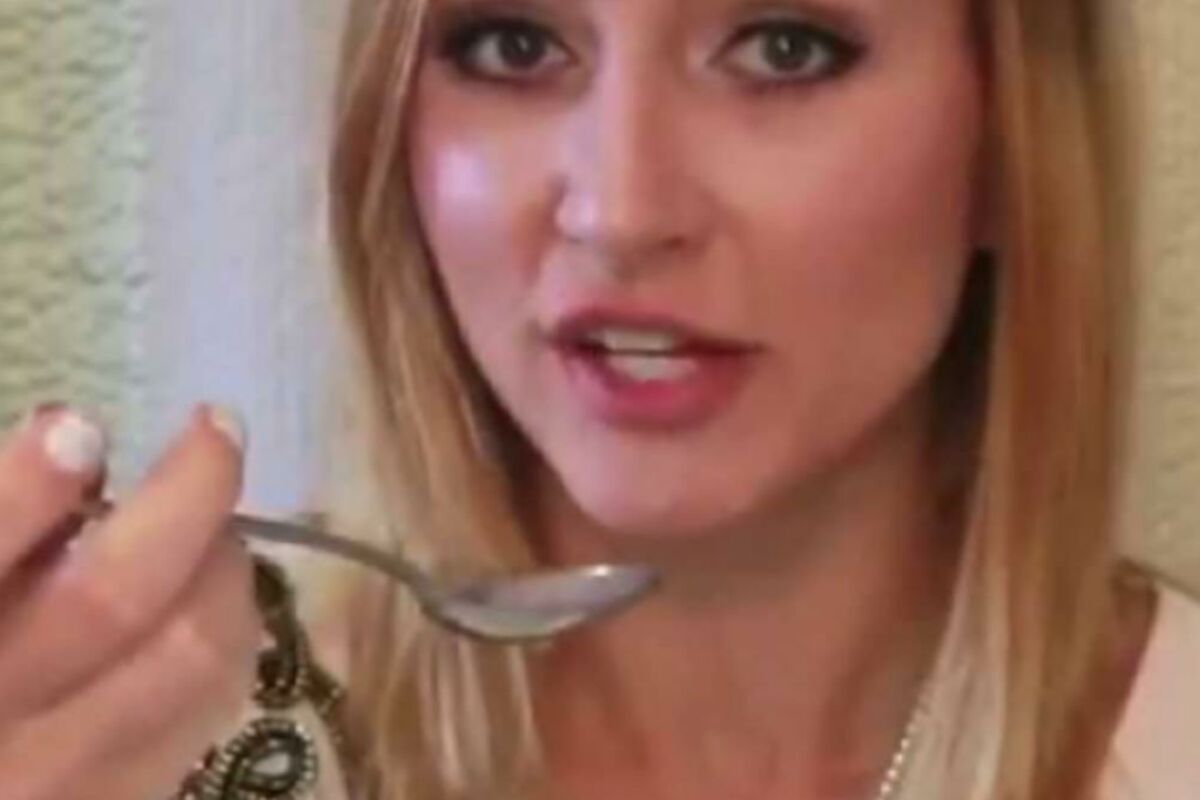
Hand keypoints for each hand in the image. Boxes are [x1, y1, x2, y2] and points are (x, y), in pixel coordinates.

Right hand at [0, 405, 259, 799]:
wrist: (0, 776)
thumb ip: (4, 536)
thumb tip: (71, 448)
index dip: (24, 493)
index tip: (78, 429)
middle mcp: (1, 731)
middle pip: (112, 599)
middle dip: (184, 498)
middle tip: (214, 430)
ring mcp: (66, 784)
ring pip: (193, 655)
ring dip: (223, 567)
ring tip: (215, 524)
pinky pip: (209, 710)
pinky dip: (228, 637)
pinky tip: (212, 601)